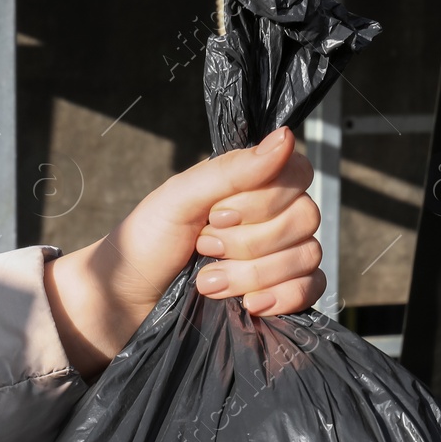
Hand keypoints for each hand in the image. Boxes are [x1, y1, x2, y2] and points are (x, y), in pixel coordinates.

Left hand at [44, 126, 323, 377]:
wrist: (126, 302)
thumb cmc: (146, 242)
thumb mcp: (180, 198)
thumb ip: (233, 170)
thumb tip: (287, 137)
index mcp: (251, 184)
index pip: (298, 174)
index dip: (264, 200)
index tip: (218, 215)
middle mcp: (273, 216)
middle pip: (305, 217)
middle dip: (250, 242)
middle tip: (204, 248)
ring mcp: (281, 256)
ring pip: (307, 255)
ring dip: (254, 274)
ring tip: (208, 283)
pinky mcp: (283, 293)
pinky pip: (314, 288)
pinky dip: (284, 297)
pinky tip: (249, 305)